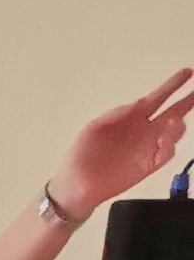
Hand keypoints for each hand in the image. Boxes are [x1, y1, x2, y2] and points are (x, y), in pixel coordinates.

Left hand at [54, 68, 192, 216]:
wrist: (76, 186)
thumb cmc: (81, 155)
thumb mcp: (93, 128)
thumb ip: (115, 114)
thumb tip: (135, 104)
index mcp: (131, 117)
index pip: (156, 97)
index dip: (172, 85)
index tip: (186, 74)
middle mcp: (144, 130)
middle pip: (173, 112)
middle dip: (187, 101)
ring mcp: (148, 147)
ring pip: (173, 133)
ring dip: (177, 126)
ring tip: (174, 121)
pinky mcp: (149, 165)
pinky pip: (166, 154)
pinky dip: (169, 146)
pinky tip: (165, 140)